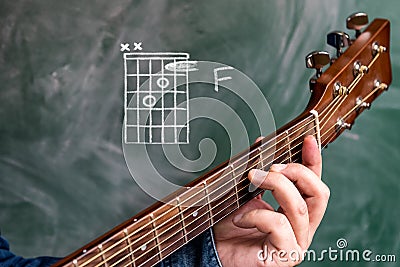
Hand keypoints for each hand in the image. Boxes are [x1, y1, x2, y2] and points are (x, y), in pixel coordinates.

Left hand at [213, 135, 329, 265]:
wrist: (214, 250)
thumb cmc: (230, 224)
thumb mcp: (246, 191)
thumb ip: (259, 170)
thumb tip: (262, 143)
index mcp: (297, 212)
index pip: (314, 183)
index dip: (314, 160)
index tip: (307, 139)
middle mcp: (302, 228)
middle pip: (319, 193)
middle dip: (296, 172)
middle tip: (271, 166)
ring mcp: (296, 243)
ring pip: (298, 205)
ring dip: (274, 185)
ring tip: (252, 180)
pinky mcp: (285, 255)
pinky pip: (278, 224)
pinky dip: (257, 214)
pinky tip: (240, 218)